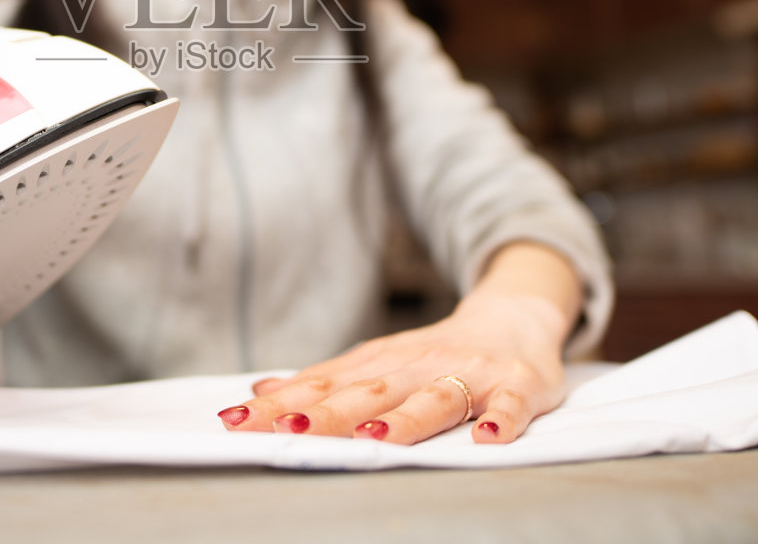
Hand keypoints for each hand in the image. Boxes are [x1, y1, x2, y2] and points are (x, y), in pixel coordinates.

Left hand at [216, 243, 582, 444]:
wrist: (512, 317)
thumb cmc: (436, 353)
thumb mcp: (376, 361)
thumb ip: (325, 382)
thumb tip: (261, 392)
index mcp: (381, 364)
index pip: (323, 386)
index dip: (281, 404)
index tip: (239, 420)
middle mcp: (419, 366)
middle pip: (369, 392)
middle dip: (329, 413)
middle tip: (289, 430)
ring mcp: (470, 374)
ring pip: (435, 398)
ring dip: (406, 419)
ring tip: (376, 438)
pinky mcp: (518, 386)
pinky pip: (512, 405)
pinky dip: (503, 421)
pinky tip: (489, 439)